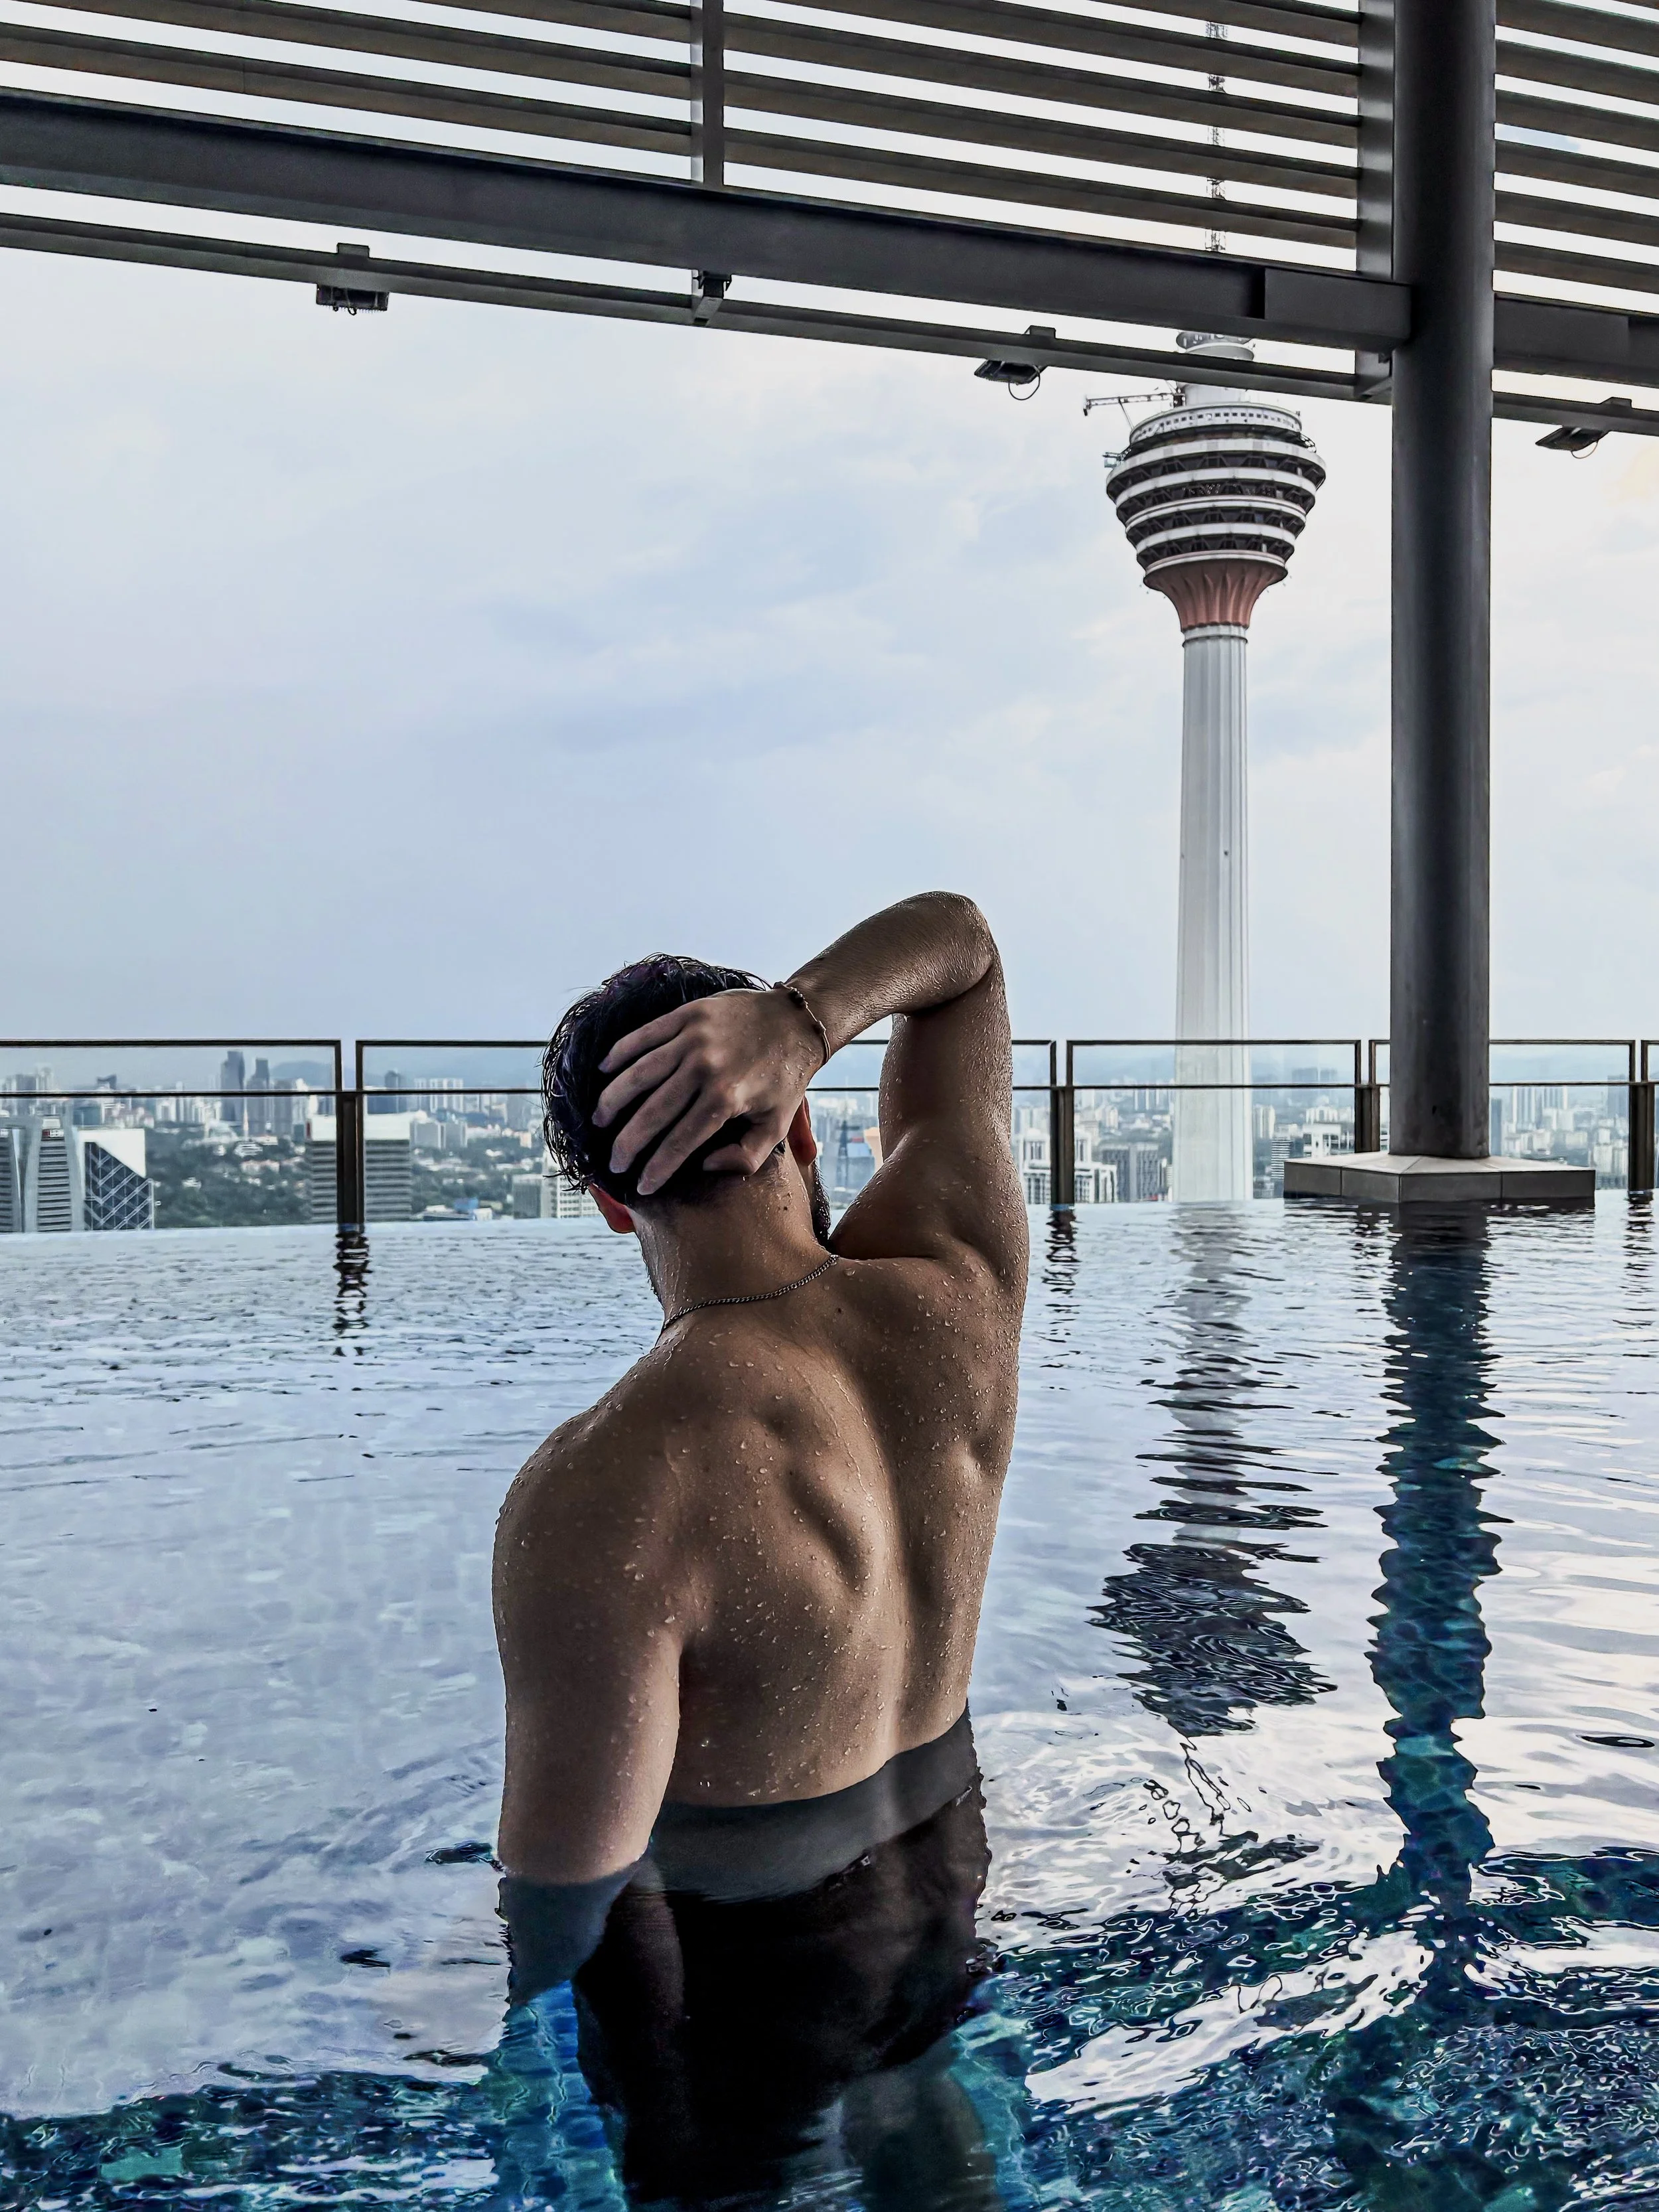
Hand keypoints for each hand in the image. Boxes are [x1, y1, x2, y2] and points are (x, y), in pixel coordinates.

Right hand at [594, 989, 825, 1197]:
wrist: (795, 1020)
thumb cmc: (785, 1078)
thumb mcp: (776, 1124)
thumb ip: (746, 1156)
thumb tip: (705, 1167)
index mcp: (726, 1099)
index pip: (679, 1141)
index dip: (657, 1167)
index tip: (641, 1186)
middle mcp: (704, 1068)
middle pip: (652, 1113)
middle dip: (628, 1144)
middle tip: (614, 1163)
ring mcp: (692, 1039)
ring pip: (639, 1074)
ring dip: (613, 1100)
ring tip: (599, 1121)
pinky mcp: (687, 1015)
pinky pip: (643, 1036)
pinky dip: (620, 1054)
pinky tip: (604, 1072)